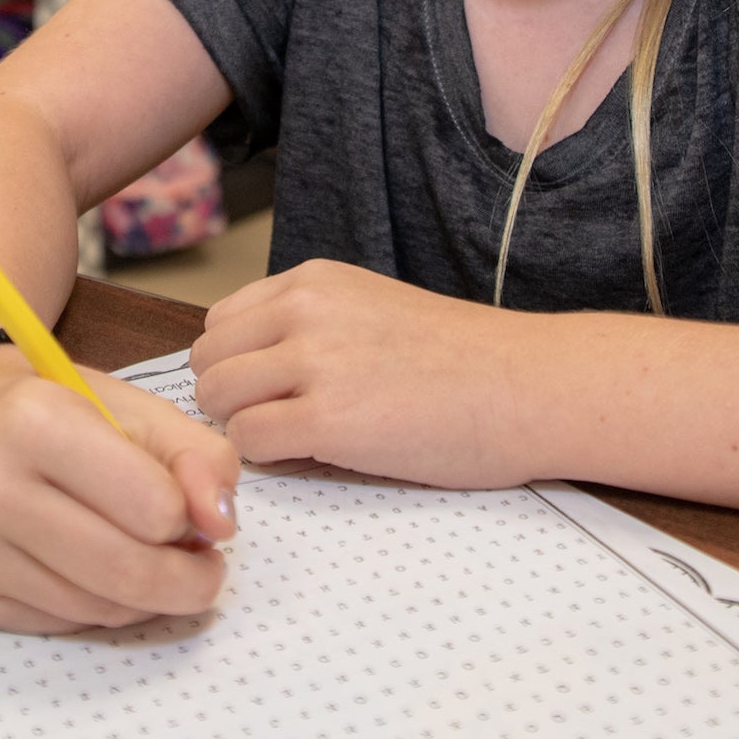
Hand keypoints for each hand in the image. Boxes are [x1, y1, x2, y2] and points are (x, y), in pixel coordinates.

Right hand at [0, 348, 239, 633]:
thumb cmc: (57, 410)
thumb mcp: (134, 409)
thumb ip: (197, 456)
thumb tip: (221, 524)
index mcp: (34, 422)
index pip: (153, 507)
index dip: (190, 514)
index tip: (190, 505)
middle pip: (129, 572)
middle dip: (190, 580)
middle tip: (205, 564)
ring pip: (102, 609)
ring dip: (148, 596)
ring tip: (151, 557)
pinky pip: (68, 623)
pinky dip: (104, 607)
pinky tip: (100, 569)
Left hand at [191, 259, 542, 486]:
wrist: (530, 385)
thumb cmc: (466, 360)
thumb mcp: (374, 309)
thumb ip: (310, 325)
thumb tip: (249, 369)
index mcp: (314, 281)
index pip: (220, 323)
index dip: (237, 365)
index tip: (271, 390)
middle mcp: (306, 310)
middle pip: (208, 362)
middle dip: (231, 399)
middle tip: (279, 422)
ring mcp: (315, 362)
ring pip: (218, 399)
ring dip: (246, 428)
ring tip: (299, 439)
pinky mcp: (329, 419)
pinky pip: (250, 441)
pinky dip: (270, 458)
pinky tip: (317, 454)